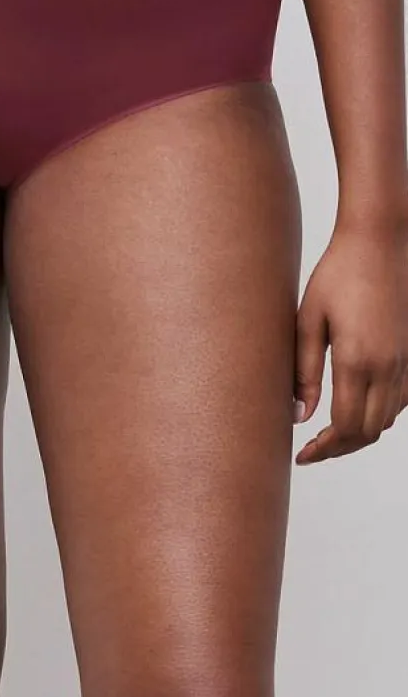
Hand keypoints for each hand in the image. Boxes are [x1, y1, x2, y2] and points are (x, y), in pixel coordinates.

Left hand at [293, 224, 407, 464]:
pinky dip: (379, 414)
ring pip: (387, 419)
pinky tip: (355, 407)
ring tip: (328, 434)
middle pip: (368, 432)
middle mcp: (389, 367)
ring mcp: (406, 362)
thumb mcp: (308, 320)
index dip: (324, 449)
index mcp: (358, 360)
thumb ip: (304, 371)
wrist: (380, 240)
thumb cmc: (339, 273)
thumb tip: (299, 415)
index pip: (345, 427)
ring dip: (359, 433)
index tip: (302, 455)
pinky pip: (401, 400)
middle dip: (339, 448)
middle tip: (311, 450)